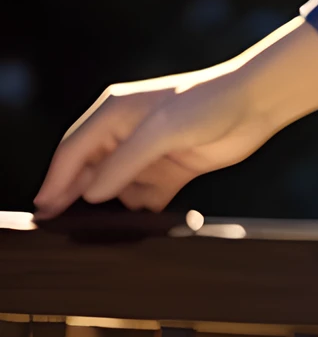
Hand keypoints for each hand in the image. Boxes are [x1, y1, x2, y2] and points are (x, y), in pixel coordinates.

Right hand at [33, 19, 317, 217]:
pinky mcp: (169, 172)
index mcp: (114, 113)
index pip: (73, 150)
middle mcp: (125, 133)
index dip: (55, 180)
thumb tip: (91, 194)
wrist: (256, 103)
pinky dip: (138, 213)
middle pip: (88, 173)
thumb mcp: (160, 131)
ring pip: (114, 191)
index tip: (43, 210)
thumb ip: (123, 163)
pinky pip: (142, 200)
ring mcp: (147, 154)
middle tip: (63, 231)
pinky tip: (135, 227)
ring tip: (100, 234)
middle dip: (78, 199)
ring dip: (110, 209)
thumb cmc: (206, 103)